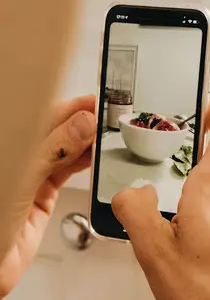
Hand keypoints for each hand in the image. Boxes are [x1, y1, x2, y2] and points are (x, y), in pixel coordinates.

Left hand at [0, 95, 95, 298]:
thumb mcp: (22, 176)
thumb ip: (54, 150)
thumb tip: (82, 123)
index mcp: (11, 143)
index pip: (42, 115)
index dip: (69, 106)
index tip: (94, 101)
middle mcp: (20, 157)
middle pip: (55, 131)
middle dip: (81, 121)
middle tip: (108, 116)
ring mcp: (30, 177)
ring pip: (64, 151)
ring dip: (86, 142)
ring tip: (107, 134)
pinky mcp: (41, 198)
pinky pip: (66, 174)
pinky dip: (84, 164)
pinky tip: (96, 156)